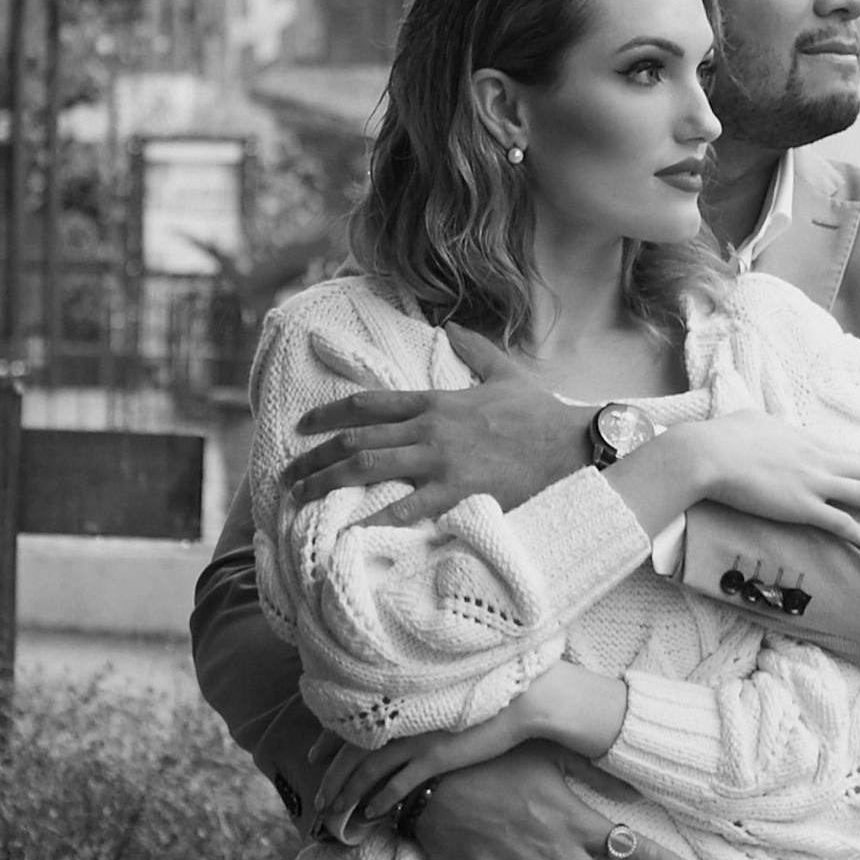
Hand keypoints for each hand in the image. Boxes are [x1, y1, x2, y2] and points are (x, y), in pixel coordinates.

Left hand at [282, 329, 588, 521]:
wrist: (573, 446)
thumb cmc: (541, 416)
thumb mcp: (506, 373)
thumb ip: (475, 349)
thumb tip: (453, 327)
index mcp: (436, 402)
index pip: (369, 403)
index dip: (329, 413)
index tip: (302, 426)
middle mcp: (430, 429)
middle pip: (356, 439)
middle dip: (314, 456)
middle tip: (286, 473)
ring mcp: (441, 461)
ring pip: (367, 468)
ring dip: (327, 484)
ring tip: (299, 500)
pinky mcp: (457, 491)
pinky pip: (405, 508)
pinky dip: (373, 521)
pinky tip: (348, 532)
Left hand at [305, 663, 627, 843]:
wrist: (526, 696)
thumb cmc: (494, 691)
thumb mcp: (448, 695)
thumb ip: (424, 706)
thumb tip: (413, 719)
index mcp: (403, 698)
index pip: (353, 720)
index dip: (329, 741)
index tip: (312, 756)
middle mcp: (404, 716)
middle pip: (352, 750)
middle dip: (332, 778)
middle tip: (319, 801)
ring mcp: (417, 736)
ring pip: (368, 770)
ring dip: (348, 794)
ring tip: (335, 815)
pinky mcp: (435, 756)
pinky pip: (398, 784)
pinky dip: (380, 800)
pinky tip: (370, 814)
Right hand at [677, 412, 859, 554]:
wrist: (706, 453)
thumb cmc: (721, 436)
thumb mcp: (750, 421)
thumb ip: (765, 426)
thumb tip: (760, 422)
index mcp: (807, 441)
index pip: (850, 455)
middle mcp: (819, 460)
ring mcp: (813, 483)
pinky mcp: (802, 507)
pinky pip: (842, 524)